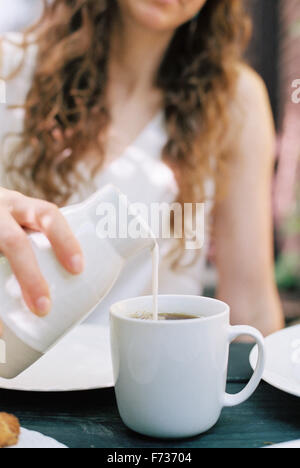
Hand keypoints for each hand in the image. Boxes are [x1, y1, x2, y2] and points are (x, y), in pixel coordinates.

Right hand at [0, 188, 83, 317]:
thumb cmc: (0, 223)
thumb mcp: (15, 222)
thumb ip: (35, 245)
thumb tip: (57, 300)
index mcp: (19, 206)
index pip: (48, 215)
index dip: (65, 240)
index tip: (78, 268)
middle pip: (14, 242)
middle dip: (30, 276)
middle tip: (43, 307)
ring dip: (4, 295)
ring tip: (3, 331)